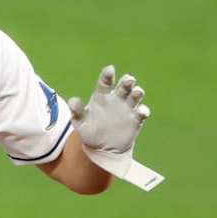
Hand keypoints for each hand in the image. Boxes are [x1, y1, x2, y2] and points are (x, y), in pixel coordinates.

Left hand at [68, 65, 163, 190]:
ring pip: (135, 96)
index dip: (108, 75)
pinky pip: (142, 112)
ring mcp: (127, 108)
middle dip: (127, 81)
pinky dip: (143, 110)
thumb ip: (76, 110)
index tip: (110, 69)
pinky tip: (142, 111)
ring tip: (136, 92)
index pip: (105, 82)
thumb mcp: (80, 122)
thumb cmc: (89, 132)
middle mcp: (116, 99)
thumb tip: (72, 100)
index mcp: (101, 96)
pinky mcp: (136, 119)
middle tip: (128, 79)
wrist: (102, 148)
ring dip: (137, 92)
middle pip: (123, 86)